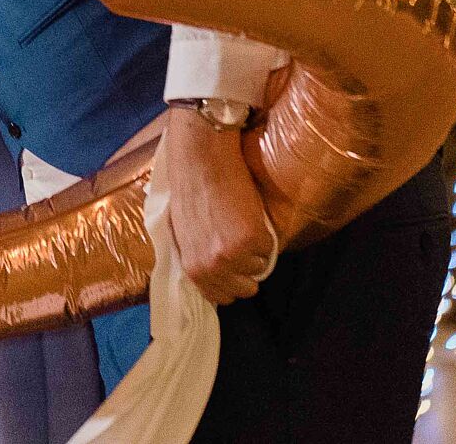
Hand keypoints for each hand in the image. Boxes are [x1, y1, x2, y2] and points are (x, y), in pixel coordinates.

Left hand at [163, 107, 280, 304]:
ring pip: (259, 267)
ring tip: (243, 224)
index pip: (220, 297)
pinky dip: (265, 233)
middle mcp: (212, 268)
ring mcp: (233, 256)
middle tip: (243, 244)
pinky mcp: (252, 239)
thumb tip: (215, 270)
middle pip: (244, 289)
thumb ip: (199, 257)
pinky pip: (270, 247)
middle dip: (247, 268)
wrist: (202, 160)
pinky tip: (250, 213)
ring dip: (257, 250)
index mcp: (193, 269)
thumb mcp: (185, 233)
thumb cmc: (190, 190)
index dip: (231, 281)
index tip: (235, 265)